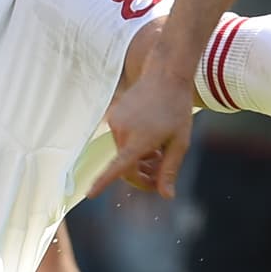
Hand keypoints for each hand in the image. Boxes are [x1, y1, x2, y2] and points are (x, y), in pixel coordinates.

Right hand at [89, 66, 195, 199]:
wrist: (165, 76)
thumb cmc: (177, 109)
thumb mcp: (180, 143)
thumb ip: (170, 170)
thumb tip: (166, 195)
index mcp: (139, 140)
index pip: (117, 167)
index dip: (102, 182)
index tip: (89, 194)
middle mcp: (123, 132)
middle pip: (125, 167)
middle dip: (141, 175)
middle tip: (159, 175)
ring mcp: (115, 122)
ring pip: (123, 153)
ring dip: (139, 159)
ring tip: (159, 151)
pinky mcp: (113, 115)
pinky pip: (121, 139)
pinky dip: (133, 144)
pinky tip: (150, 136)